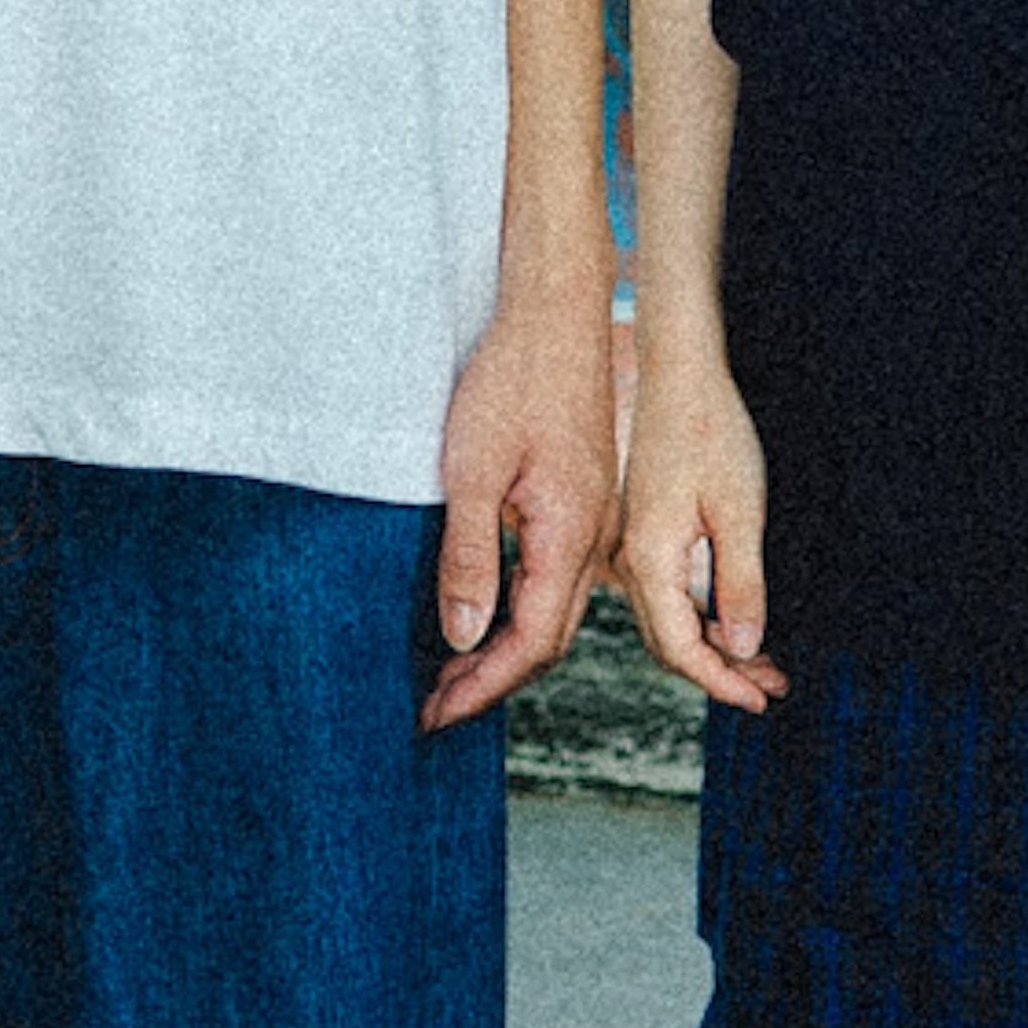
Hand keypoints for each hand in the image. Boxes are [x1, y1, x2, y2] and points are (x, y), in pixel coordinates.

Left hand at [424, 262, 617, 731]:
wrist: (555, 312)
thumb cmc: (513, 380)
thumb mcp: (472, 470)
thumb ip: (469, 556)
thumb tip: (461, 636)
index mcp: (571, 536)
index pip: (531, 643)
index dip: (483, 687)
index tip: (437, 715)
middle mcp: (593, 537)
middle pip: (549, 639)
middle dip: (492, 681)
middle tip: (435, 707)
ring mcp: (592, 521)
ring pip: (555, 610)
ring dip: (505, 650)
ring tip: (450, 675)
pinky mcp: (580, 501)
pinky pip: (554, 577)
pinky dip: (518, 610)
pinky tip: (483, 611)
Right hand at [615, 340, 779, 713]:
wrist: (678, 372)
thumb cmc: (710, 429)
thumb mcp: (739, 509)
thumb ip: (740, 581)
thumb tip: (746, 645)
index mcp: (649, 559)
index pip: (682, 648)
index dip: (722, 681)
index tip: (761, 700)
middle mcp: (631, 559)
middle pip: (671, 643)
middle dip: (721, 673)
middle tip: (771, 688)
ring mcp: (634, 546)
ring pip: (669, 620)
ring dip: (715, 647)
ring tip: (764, 664)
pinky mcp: (644, 530)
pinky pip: (668, 592)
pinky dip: (703, 616)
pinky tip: (733, 619)